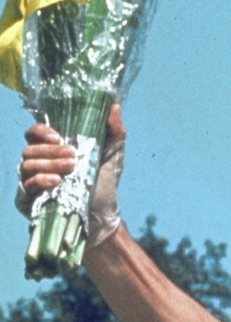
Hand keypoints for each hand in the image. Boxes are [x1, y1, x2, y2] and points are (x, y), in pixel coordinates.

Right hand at [17, 102, 125, 248]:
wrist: (104, 216)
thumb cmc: (105, 183)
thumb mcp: (113, 155)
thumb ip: (114, 131)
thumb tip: (114, 106)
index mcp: (51, 148)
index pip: (34, 133)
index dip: (41, 131)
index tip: (59, 136)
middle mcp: (38, 162)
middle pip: (30, 148)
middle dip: (51, 151)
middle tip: (73, 156)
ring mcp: (32, 181)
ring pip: (27, 165)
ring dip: (49, 164)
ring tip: (71, 169)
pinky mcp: (30, 200)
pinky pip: (26, 187)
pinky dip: (40, 181)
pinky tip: (56, 182)